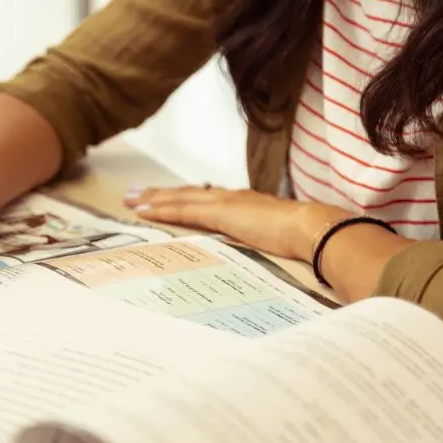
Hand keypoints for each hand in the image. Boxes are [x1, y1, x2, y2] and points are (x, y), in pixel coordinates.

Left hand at [123, 184, 311, 257]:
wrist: (312, 228)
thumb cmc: (303, 235)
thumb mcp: (278, 237)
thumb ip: (265, 239)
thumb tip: (265, 250)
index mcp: (244, 203)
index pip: (205, 198)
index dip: (181, 197)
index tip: (162, 197)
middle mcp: (230, 197)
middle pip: (186, 193)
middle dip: (158, 194)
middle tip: (133, 193)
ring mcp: (224, 203)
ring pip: (179, 198)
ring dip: (153, 199)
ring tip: (130, 199)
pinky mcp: (220, 213)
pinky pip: (183, 210)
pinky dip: (162, 210)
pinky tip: (144, 212)